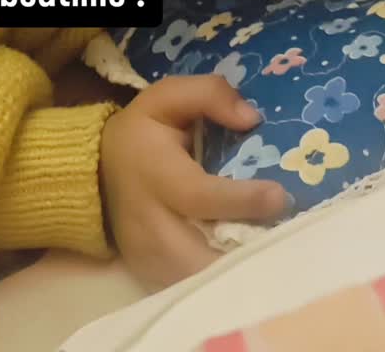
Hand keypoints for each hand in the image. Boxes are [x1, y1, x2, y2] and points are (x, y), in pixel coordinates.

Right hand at [99, 75, 287, 288]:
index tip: (279, 196)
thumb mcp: (167, 97)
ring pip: (196, 281)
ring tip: (273, 257)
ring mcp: (148, 254)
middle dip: (244, 256)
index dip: (241, 200)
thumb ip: (209, 94)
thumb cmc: (143, 133)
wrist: (97, 171)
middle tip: (287, 242)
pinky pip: (191, 289)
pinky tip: (248, 269)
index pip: (199, 195)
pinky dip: (220, 284)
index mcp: (155, 172)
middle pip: (197, 256)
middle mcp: (149, 220)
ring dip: (236, 275)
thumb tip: (250, 118)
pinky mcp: (151, 274)